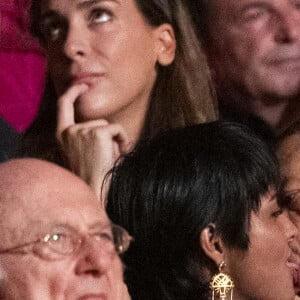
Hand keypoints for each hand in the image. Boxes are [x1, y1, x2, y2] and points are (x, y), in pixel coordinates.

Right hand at [56, 84, 130, 200]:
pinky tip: (118, 155)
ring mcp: (82, 131)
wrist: (95, 190)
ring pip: (108, 126)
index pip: (63, 105)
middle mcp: (69, 131)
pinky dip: (123, 140)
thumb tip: (105, 127)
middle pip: (97, 121)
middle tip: (105, 158)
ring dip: (114, 141)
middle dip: (106, 136)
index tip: (82, 85)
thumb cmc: (93, 175)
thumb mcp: (83, 152)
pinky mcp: (97, 133)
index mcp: (62, 136)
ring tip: (109, 159)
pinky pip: (118, 129)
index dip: (73, 92)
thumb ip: (87, 136)